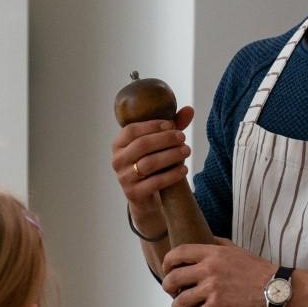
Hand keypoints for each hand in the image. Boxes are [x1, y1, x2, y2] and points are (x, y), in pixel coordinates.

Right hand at [111, 107, 194, 223]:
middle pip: (142, 145)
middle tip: (183, 138)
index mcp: (118, 144)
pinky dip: (172, 174)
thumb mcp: (157, 146)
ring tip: (186, 151)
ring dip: (171, 155)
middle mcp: (117, 160)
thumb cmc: (151, 165)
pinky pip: (155, 182)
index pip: (132, 130)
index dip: (152, 126)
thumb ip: (171, 128)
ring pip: (149, 163)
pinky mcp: (134, 193)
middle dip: (165, 139)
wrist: (145, 197)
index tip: (172, 125)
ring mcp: (124, 178)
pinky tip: (184, 169)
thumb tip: (190, 109)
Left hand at [161, 240, 272, 306]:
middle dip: (168, 287)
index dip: (167, 263)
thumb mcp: (237, 250)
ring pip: (180, 301)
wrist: (276, 288)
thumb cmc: (258, 269)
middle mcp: (208, 269)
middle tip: (172, 292)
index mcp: (212, 253)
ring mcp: (212, 289)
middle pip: (173, 278)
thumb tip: (206, 240)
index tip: (167, 270)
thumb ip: (219, 244)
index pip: (179, 253)